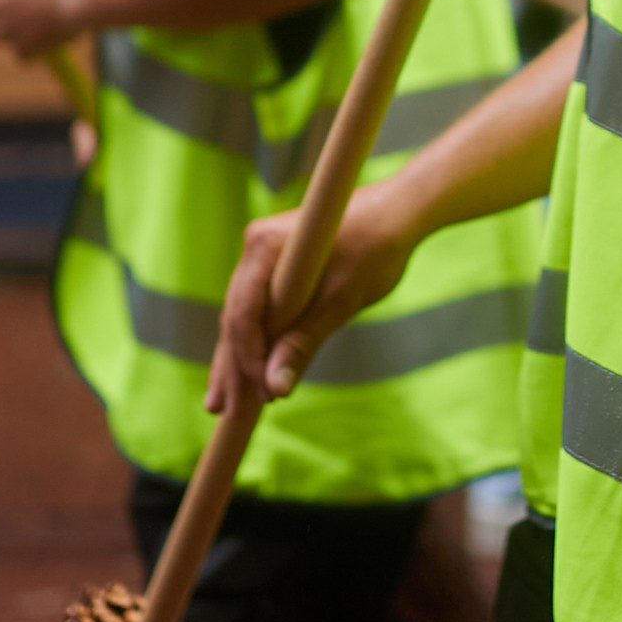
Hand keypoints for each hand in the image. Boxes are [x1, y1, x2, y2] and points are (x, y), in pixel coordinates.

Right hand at [205, 181, 417, 414]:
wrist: (400, 211)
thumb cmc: (376, 249)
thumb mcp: (341, 301)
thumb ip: (303, 343)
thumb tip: (274, 390)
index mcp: (264, 245)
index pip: (243, 313)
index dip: (247, 358)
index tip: (259, 395)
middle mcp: (255, 246)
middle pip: (236, 317)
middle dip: (231, 366)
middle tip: (220, 411)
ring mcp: (263, 256)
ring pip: (243, 316)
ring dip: (237, 359)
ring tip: (221, 404)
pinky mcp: (276, 266)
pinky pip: (259, 309)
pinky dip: (257, 340)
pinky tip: (247, 374)